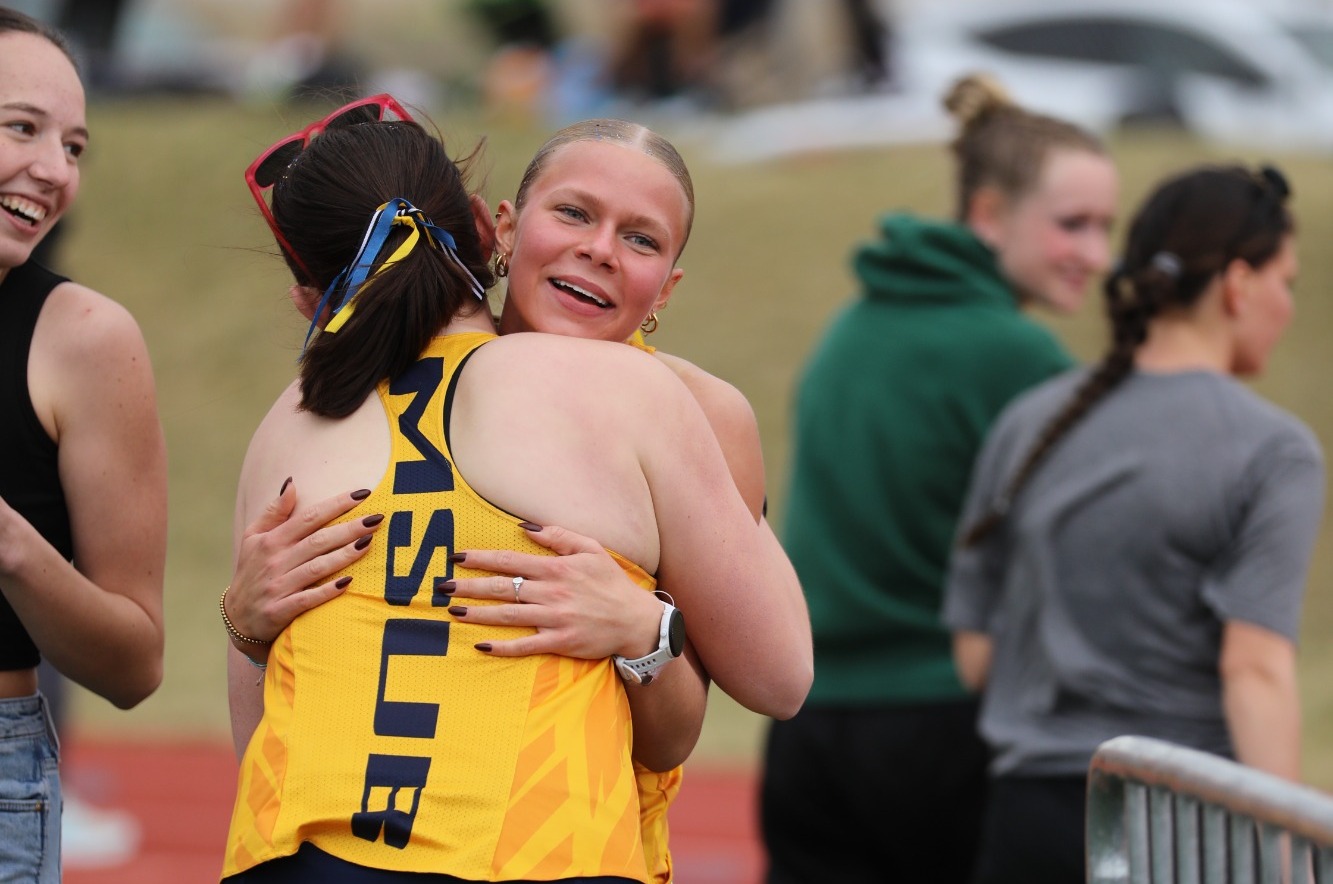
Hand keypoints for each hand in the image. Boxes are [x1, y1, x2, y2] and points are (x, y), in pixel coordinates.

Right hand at [225, 480, 382, 648]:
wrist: (238, 618)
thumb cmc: (251, 571)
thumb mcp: (253, 538)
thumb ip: (273, 512)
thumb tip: (292, 483)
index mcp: (271, 541)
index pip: (309, 517)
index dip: (336, 504)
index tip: (362, 494)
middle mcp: (275, 561)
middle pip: (318, 540)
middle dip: (349, 528)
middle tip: (376, 518)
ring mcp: (278, 586)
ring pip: (317, 567)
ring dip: (344, 555)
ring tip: (368, 542)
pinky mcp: (280, 610)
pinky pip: (308, 599)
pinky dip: (327, 590)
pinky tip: (349, 582)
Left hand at [444, 523, 663, 659]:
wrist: (637, 621)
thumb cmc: (613, 583)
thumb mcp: (592, 549)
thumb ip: (559, 536)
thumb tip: (525, 527)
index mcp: (557, 568)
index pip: (511, 560)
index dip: (481, 558)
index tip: (458, 557)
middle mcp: (552, 592)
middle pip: (502, 587)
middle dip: (469, 586)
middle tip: (443, 587)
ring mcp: (555, 619)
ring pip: (508, 615)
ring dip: (477, 614)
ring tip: (452, 612)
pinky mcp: (560, 642)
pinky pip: (526, 645)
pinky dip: (503, 646)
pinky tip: (482, 646)